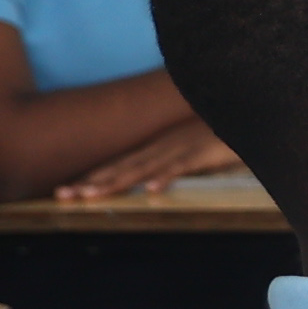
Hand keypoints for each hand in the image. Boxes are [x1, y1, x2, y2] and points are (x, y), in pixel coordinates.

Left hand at [54, 119, 238, 200]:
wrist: (246, 113)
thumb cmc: (222, 132)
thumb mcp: (192, 151)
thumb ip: (173, 165)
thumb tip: (155, 182)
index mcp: (158, 147)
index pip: (118, 165)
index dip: (92, 178)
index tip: (64, 191)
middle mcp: (162, 147)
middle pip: (121, 167)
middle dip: (90, 183)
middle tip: (61, 196)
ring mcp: (181, 148)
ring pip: (143, 168)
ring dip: (116, 181)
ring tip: (91, 195)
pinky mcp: (203, 152)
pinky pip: (182, 166)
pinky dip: (166, 176)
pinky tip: (152, 189)